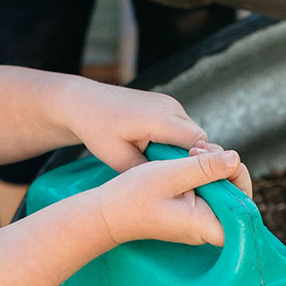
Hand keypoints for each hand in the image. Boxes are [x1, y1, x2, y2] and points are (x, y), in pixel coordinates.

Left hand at [66, 81, 212, 171]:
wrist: (85, 102)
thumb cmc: (98, 129)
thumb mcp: (117, 158)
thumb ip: (145, 172)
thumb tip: (169, 183)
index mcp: (161, 119)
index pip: (198, 142)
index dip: (199, 163)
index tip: (190, 182)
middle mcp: (171, 107)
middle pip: (200, 138)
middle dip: (193, 160)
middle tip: (182, 182)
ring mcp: (170, 104)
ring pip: (192, 133)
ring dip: (185, 151)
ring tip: (168, 169)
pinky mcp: (167, 105)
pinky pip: (182, 128)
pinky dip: (177, 142)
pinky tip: (161, 156)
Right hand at [95, 147, 250, 247]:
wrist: (106, 213)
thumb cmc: (132, 197)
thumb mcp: (170, 174)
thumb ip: (205, 168)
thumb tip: (235, 159)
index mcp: (205, 225)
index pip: (244, 210)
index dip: (240, 181)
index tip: (222, 162)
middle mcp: (206, 228)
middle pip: (237, 198)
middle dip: (226, 168)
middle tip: (201, 151)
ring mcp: (199, 222)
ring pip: (223, 192)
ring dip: (214, 168)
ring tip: (192, 152)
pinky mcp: (191, 214)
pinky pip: (209, 192)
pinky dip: (203, 173)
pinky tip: (188, 159)